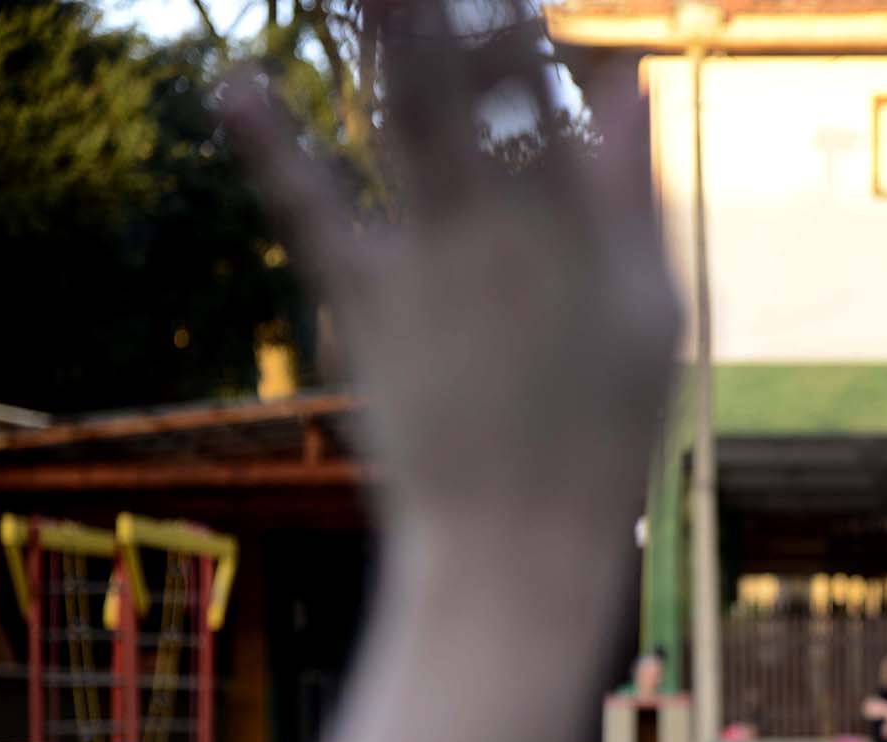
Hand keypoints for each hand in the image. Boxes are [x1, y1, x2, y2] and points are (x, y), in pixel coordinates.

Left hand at [223, 2, 680, 542]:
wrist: (515, 542)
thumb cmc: (603, 436)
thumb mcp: (652, 318)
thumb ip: (633, 198)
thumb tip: (623, 85)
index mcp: (579, 225)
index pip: (547, 89)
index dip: (521, 26)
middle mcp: (499, 223)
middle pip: (464, 84)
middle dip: (443, 9)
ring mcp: (425, 258)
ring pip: (397, 119)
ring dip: (381, 37)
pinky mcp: (363, 300)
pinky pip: (312, 209)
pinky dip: (271, 145)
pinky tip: (233, 85)